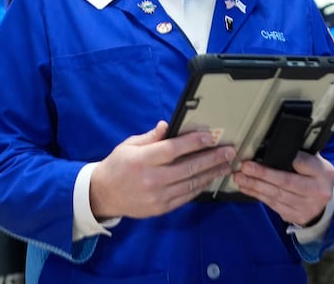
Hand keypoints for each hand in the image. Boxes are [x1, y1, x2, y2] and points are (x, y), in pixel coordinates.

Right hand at [89, 121, 234, 218]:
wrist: (104, 194)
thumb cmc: (117, 165)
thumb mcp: (128, 146)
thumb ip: (150, 138)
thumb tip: (168, 125)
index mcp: (142, 160)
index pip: (173, 149)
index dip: (193, 142)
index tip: (210, 137)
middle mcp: (151, 179)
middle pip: (188, 167)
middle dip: (211, 158)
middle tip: (228, 151)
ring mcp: (158, 196)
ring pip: (191, 183)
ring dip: (211, 173)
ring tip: (225, 165)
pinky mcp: (162, 208)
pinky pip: (186, 196)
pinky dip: (200, 187)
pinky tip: (210, 178)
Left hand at [232, 151, 333, 225]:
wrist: (323, 205)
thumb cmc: (315, 177)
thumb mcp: (316, 163)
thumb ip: (302, 156)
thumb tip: (280, 148)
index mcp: (324, 174)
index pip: (304, 163)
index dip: (286, 159)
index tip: (268, 154)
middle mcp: (317, 192)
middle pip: (286, 182)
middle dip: (263, 174)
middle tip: (245, 167)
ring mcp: (306, 207)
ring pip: (276, 195)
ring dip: (255, 185)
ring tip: (240, 177)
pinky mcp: (294, 216)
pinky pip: (272, 204)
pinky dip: (257, 195)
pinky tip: (246, 187)